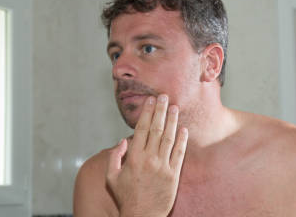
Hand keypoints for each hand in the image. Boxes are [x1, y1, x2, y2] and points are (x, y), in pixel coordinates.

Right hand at [106, 94, 187, 216]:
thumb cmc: (125, 198)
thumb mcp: (111, 177)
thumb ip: (114, 157)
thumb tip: (123, 140)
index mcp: (133, 158)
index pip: (141, 129)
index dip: (146, 113)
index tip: (150, 101)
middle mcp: (148, 159)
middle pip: (156, 129)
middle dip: (160, 111)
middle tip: (164, 97)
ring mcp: (162, 167)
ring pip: (168, 138)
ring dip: (172, 121)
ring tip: (175, 108)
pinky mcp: (173, 175)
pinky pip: (179, 154)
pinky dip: (182, 140)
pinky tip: (183, 129)